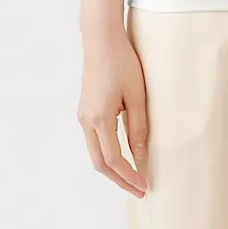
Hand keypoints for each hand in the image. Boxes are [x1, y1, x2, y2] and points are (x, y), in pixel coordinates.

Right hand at [77, 29, 149, 197]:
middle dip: (119, 180)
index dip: (129, 176)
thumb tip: (140, 156)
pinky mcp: (85, 109)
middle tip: (139, 190)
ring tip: (132, 177)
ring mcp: (83, 115)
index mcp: (100, 118)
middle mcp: (86, 120)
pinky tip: (122, 155)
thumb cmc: (121, 61)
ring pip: (95, 153)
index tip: (144, 187)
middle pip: (100, 163)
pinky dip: (107, 154)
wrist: (101, 39)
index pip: (114, 159)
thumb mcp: (137, 94)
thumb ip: (138, 126)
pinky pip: (94, 140)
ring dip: (112, 169)